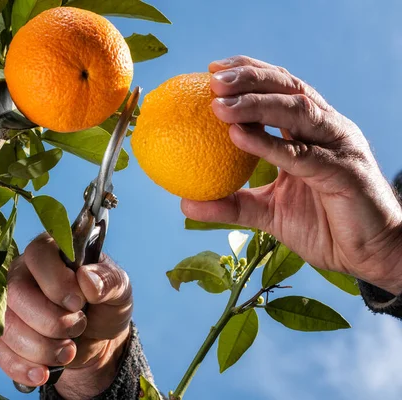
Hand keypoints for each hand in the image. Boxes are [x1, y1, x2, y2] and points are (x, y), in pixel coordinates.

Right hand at [0, 235, 132, 399]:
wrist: (98, 340)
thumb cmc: (104, 304)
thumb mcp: (120, 290)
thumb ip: (109, 280)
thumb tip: (87, 279)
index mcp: (50, 251)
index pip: (38, 254)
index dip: (56, 282)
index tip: (79, 302)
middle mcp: (23, 273)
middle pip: (17, 293)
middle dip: (51, 320)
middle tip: (79, 326)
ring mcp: (9, 305)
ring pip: (7, 326)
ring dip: (42, 348)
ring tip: (69, 351)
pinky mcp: (3, 335)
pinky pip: (0, 351)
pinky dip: (23, 367)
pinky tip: (44, 372)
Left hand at [181, 55, 401, 294]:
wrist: (366, 255)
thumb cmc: (322, 227)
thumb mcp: (266, 212)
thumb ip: (229, 204)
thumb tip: (185, 203)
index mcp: (310, 131)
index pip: (279, 89)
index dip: (248, 74)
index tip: (212, 70)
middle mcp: (326, 130)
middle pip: (288, 89)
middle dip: (250, 78)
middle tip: (213, 78)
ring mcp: (338, 146)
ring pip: (297, 111)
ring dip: (256, 104)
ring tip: (219, 104)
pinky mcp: (345, 171)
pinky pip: (303, 155)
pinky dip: (269, 144)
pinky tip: (239, 137)